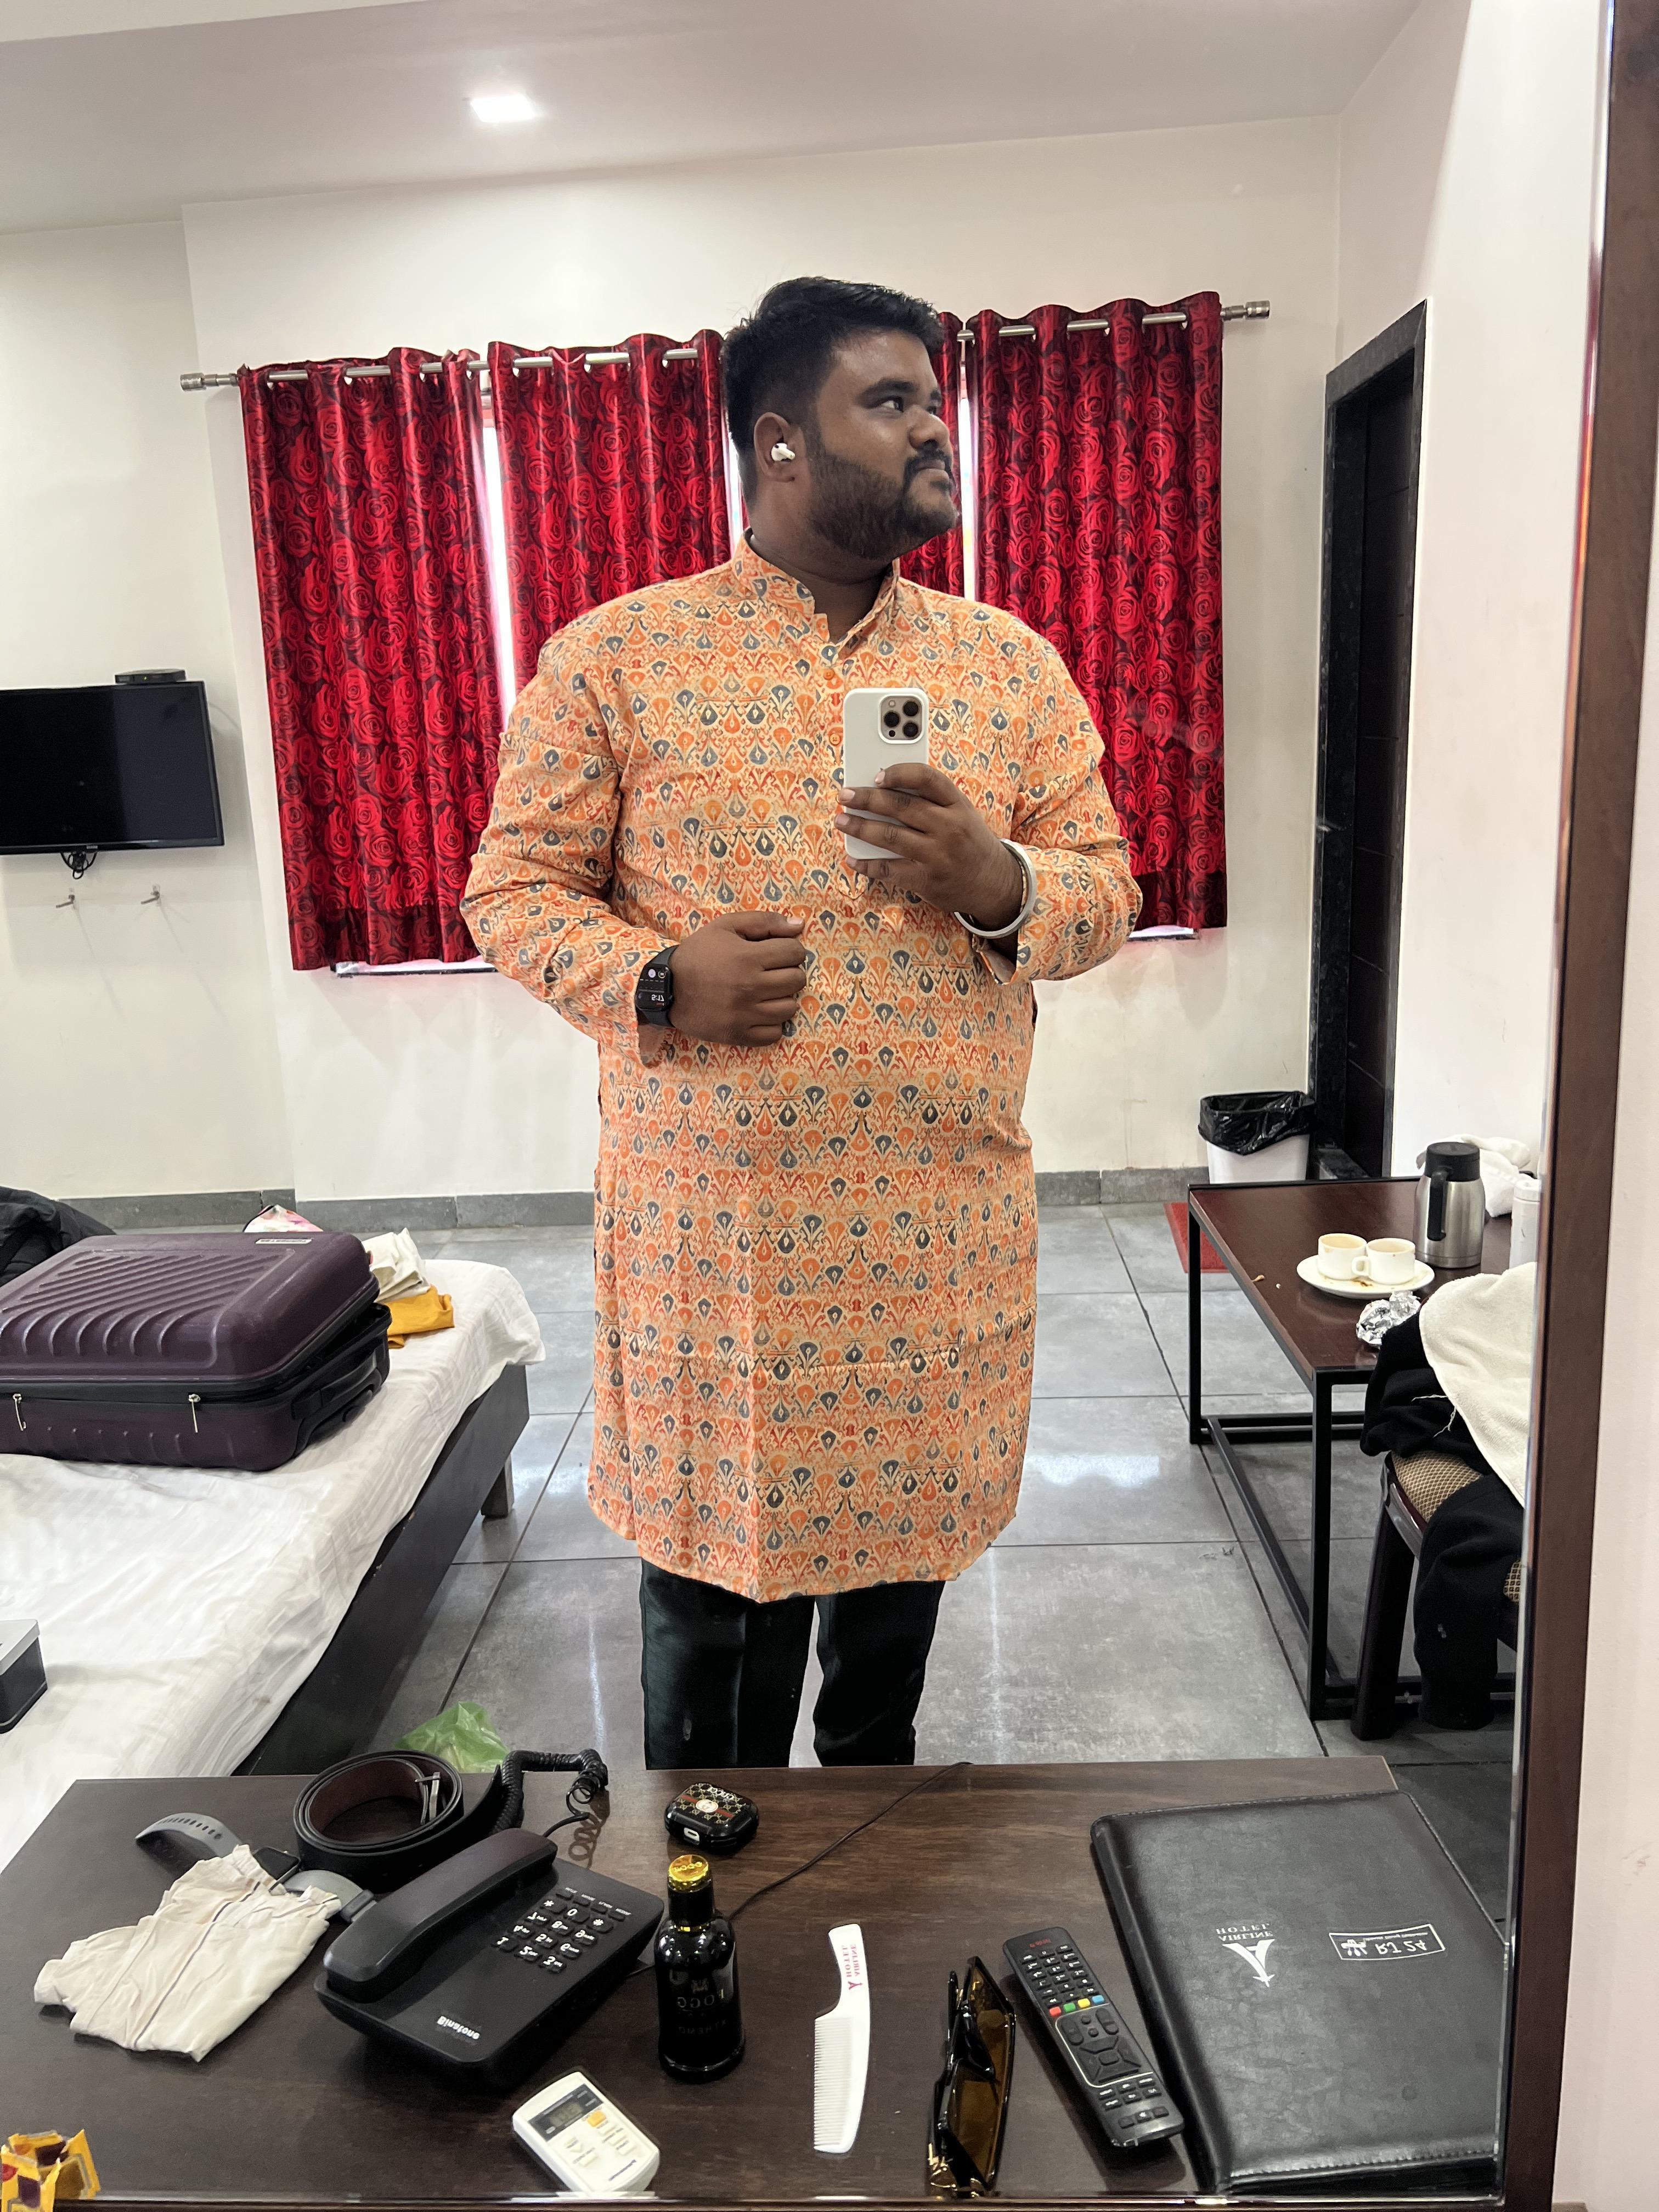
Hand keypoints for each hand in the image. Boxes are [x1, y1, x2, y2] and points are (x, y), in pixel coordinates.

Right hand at [667, 911, 807, 1046]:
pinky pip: (775, 1033)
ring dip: (783, 998)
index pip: (795, 952)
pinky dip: (772, 1023)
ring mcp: (744, 1014)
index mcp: (747, 957)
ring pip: (790, 1008)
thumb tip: (800, 925)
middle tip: (773, 972)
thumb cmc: (699, 953)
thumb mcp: (726, 926)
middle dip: (790, 972)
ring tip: (767, 992)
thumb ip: (764, 921)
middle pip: (797, 980)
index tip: (779, 953)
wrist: (666, 987)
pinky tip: (759, 1012)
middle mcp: (749, 987)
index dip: (791, 949)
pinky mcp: (738, 1035)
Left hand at [836, 762, 1024, 929]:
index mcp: (958, 805)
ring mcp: (939, 855)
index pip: (927, 778)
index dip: (899, 773)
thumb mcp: (962, 813)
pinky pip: (890, 870)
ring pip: (890, 837)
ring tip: (841, 821)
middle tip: (845, 796)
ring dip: (860, 828)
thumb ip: (932, 800)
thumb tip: (884, 788)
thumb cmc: (969, 842)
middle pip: (902, 807)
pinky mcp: (928, 880)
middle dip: (867, 799)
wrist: (995, 883)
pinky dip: (867, 865)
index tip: (877, 775)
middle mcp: (950, 828)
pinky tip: (853, 859)